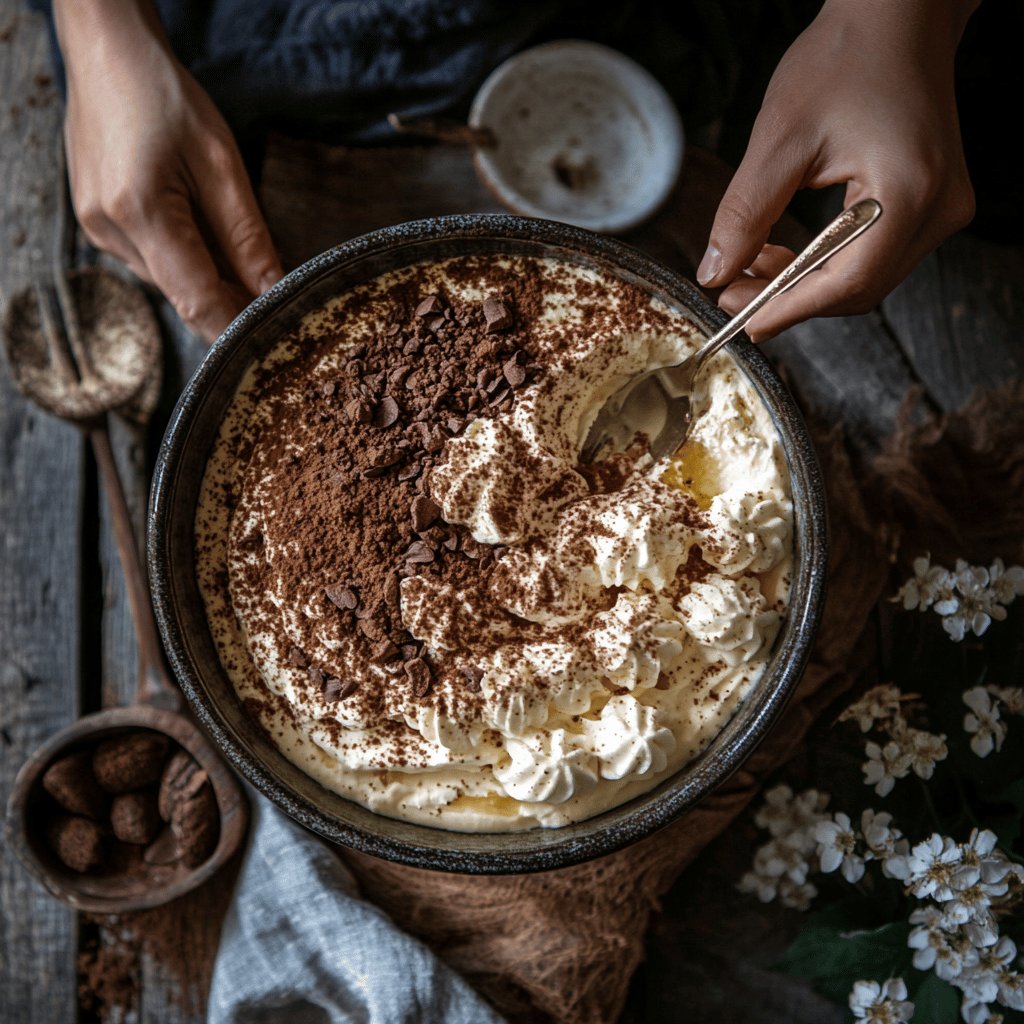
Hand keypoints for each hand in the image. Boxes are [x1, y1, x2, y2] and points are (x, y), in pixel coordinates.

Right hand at [55, 0, 282, 340]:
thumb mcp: (220, 164)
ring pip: (172, 281)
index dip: (240, 327)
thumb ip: (248, 238)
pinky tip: (201, 225)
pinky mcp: (99, 224)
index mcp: (140, 213)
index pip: (198, 301)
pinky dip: (187, 256)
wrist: (107, 54)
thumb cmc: (164, 97)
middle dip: (233, 302)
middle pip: (186, 296)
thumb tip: (274, 293)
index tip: (277, 338)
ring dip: (211, 276)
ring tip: (235, 242)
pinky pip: (155, 260)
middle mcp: (110, 231)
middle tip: (278, 299)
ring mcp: (98, 230)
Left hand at [697, 0, 978, 340]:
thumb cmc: (845, 59)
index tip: (739, 319)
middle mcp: (939, 209)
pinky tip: (784, 250)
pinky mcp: (930, 206)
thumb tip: (715, 274)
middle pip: (857, 291)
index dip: (788, 309)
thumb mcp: (780, 138)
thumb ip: (745, 213)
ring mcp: (942, 209)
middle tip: (732, 289)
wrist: (898, 15)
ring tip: (752, 261)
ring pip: (863, 280)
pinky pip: (872, 257)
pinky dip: (823, 265)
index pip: (847, 283)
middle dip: (789, 299)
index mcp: (910, 192)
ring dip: (803, 284)